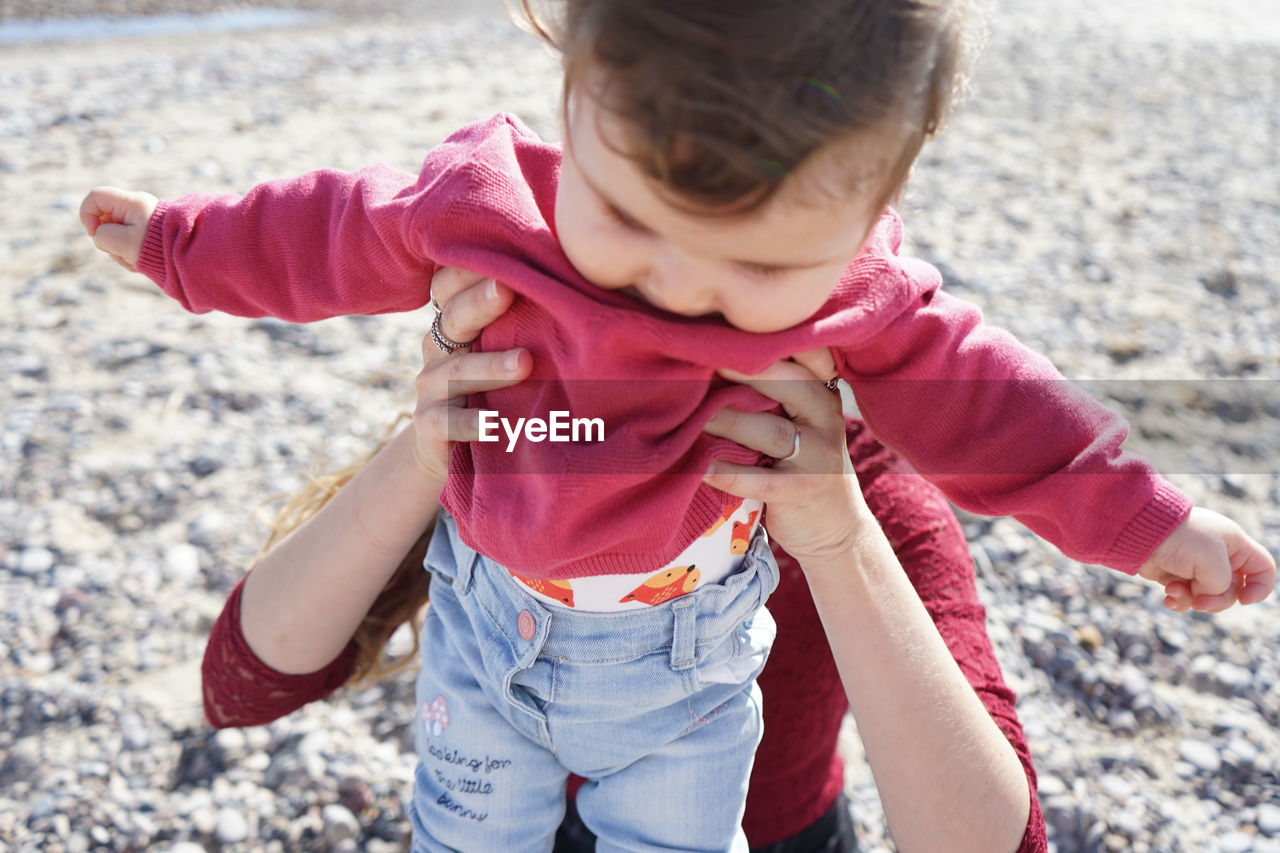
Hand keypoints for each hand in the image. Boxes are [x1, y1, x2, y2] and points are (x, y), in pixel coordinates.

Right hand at [79, 186, 158, 271]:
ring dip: (120, 252)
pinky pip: (126, 243)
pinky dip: (129, 255)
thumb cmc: (158, 248)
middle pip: (103, 220)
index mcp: (131, 203)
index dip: (87, 214)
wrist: (188, 255)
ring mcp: (140, 221)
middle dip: (108, 241)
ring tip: (137, 259)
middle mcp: (135, 208)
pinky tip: (140, 262)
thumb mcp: (125, 243)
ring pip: (114, 235)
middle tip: (124, 252)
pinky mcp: (144, 233)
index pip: (95, 197)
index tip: (94, 233)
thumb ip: (104, 236)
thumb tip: (100, 236)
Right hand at [410, 267, 530, 484]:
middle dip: (479, 303)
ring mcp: (430, 388)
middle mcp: (437, 349)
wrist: (449, 451)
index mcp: (455, 322)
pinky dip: (470, 422)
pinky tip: (493, 424)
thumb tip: (580, 279)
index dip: (467, 271)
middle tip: (506, 290)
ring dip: (489, 366)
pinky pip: (446, 422)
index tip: (500, 257)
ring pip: (456, 372)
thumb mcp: (502, 348)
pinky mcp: (429, 425)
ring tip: (523, 363)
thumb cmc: (493, 388)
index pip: (449, 287)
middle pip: (453, 319)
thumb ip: (525, 318)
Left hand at [702, 350, 869, 565]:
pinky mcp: (803, 492)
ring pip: (772, 432)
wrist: (836, 529)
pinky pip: (759, 480)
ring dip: (728, 421)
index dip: (770, 343)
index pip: (802, 358)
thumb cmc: (802, 465)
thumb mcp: (801, 424)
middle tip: (705, 358)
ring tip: (692, 414)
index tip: (729, 328)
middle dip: (748, 370)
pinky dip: (727, 472)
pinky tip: (699, 466)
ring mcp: (819, 458)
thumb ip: (773, 396)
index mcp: (822, 396)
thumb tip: (710, 360)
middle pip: (791, 386)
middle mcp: (826, 421)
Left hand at [1138, 506, 1275, 611]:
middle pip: (1233, 591)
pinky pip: (1187, 598)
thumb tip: (1206, 597)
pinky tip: (1168, 598)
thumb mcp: (1213, 563)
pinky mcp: (1176, 576)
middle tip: (1198, 601)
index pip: (1263, 569)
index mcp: (1236, 545)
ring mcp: (1197, 567)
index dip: (1260, 588)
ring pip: (1208, 598)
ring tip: (1174, 590)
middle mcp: (1219, 556)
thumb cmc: (1181, 539)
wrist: (1139, 531)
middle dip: (1216, 601)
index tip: (1244, 600)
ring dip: (1193, 600)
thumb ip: (1222, 586)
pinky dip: (1179, 601)